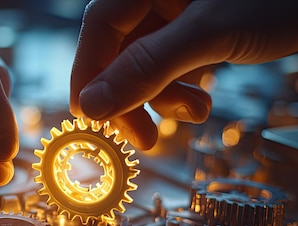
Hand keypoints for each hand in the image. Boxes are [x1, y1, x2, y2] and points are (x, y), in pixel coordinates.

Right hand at [70, 0, 297, 149]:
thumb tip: (92, 105)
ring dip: (163, 100)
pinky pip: (169, 69)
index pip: (100, 28)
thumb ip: (148, 67)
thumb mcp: (209, 34)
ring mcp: (173, 16)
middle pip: (118, 53)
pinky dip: (181, 92)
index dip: (89, 74)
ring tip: (194, 113)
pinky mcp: (191, 34)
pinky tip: (201, 104)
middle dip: (131, 97)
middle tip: (140, 137)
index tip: (90, 117)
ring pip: (144, 67)